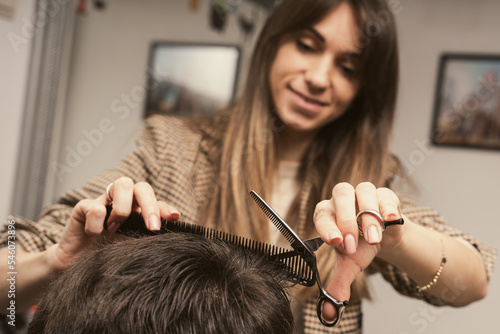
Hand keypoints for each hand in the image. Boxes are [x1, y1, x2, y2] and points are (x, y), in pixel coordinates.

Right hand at [49, 177, 180, 270]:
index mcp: (139, 211)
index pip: (156, 202)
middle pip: (141, 187)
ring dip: (123, 209)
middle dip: (150, 205)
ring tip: (115, 229)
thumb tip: (172, 237)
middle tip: (153, 228)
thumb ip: (148, 238)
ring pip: (122, 184)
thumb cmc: (108, 255)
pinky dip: (96, 224)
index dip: (165, 208)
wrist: (76, 267)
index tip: (175, 217)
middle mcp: (124, 202)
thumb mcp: (133, 248)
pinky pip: (95, 206)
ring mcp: (104, 202)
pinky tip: (94, 235)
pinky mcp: (83, 208)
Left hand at [313, 182, 404, 319]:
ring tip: (374, 238)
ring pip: (363, 191)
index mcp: (328, 212)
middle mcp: (343, 198)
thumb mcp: (350, 265)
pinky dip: (388, 206)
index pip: (321, 213)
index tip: (335, 242)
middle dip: (347, 219)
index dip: (326, 226)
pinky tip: (390, 219)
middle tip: (353, 244)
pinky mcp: (385, 195)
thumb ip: (339, 284)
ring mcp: (364, 193)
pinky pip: (385, 194)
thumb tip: (329, 313)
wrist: (383, 236)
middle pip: (341, 194)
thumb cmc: (360, 246)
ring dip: (368, 216)